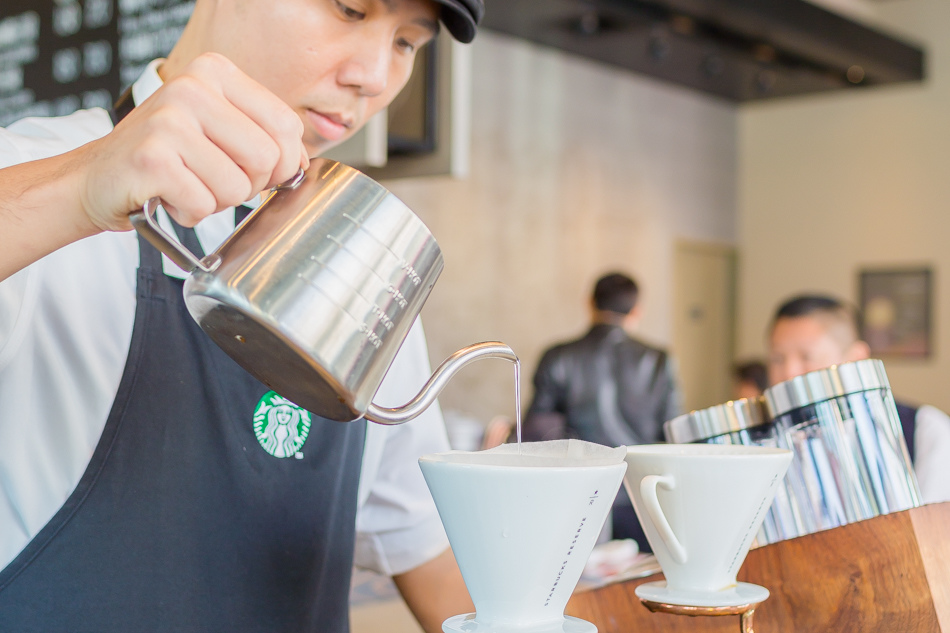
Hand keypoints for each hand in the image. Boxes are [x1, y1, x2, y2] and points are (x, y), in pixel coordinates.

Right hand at [76, 52, 308, 231]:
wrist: (97, 177)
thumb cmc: (165, 156)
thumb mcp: (219, 129)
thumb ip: (263, 136)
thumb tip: (300, 164)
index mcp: (216, 72)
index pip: (287, 125)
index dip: (283, 163)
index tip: (258, 171)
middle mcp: (192, 87)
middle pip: (267, 159)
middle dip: (249, 186)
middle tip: (214, 179)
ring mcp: (169, 121)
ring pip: (238, 187)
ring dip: (216, 201)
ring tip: (187, 184)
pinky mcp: (151, 158)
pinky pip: (203, 205)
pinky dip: (190, 212)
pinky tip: (167, 195)